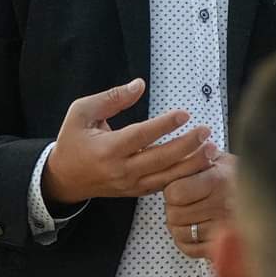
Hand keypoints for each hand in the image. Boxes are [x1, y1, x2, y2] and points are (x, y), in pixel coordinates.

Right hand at [42, 78, 215, 204]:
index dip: (163, 125)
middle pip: (160, 159)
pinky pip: (163, 186)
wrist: (64, 179)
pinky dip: (183, 177)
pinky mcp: (136, 191)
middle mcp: (121, 170)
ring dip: (191, 164)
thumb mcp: (81, 112)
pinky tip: (198, 165)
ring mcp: (130, 184)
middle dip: (186, 146)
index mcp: (107, 149)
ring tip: (211, 150)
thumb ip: (111, 98)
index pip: (141, 136)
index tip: (184, 114)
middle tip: (205, 131)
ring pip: (166, 177)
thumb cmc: (73, 141)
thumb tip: (140, 85)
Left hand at [163, 152, 235, 259]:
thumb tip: (179, 150)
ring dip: (178, 224)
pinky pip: (190, 249)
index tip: (175, 186)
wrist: (267, 196)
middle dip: (172, 207)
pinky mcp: (223, 247)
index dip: (170, 189)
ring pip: (180, 233)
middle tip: (181, 202)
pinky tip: (192, 229)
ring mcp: (222, 229)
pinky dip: (186, 241)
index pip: (175, 192)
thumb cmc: (238, 176)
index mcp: (217, 180)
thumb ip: (196, 155)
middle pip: (174, 214)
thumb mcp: (220, 158)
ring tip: (187, 214)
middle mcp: (220, 206)